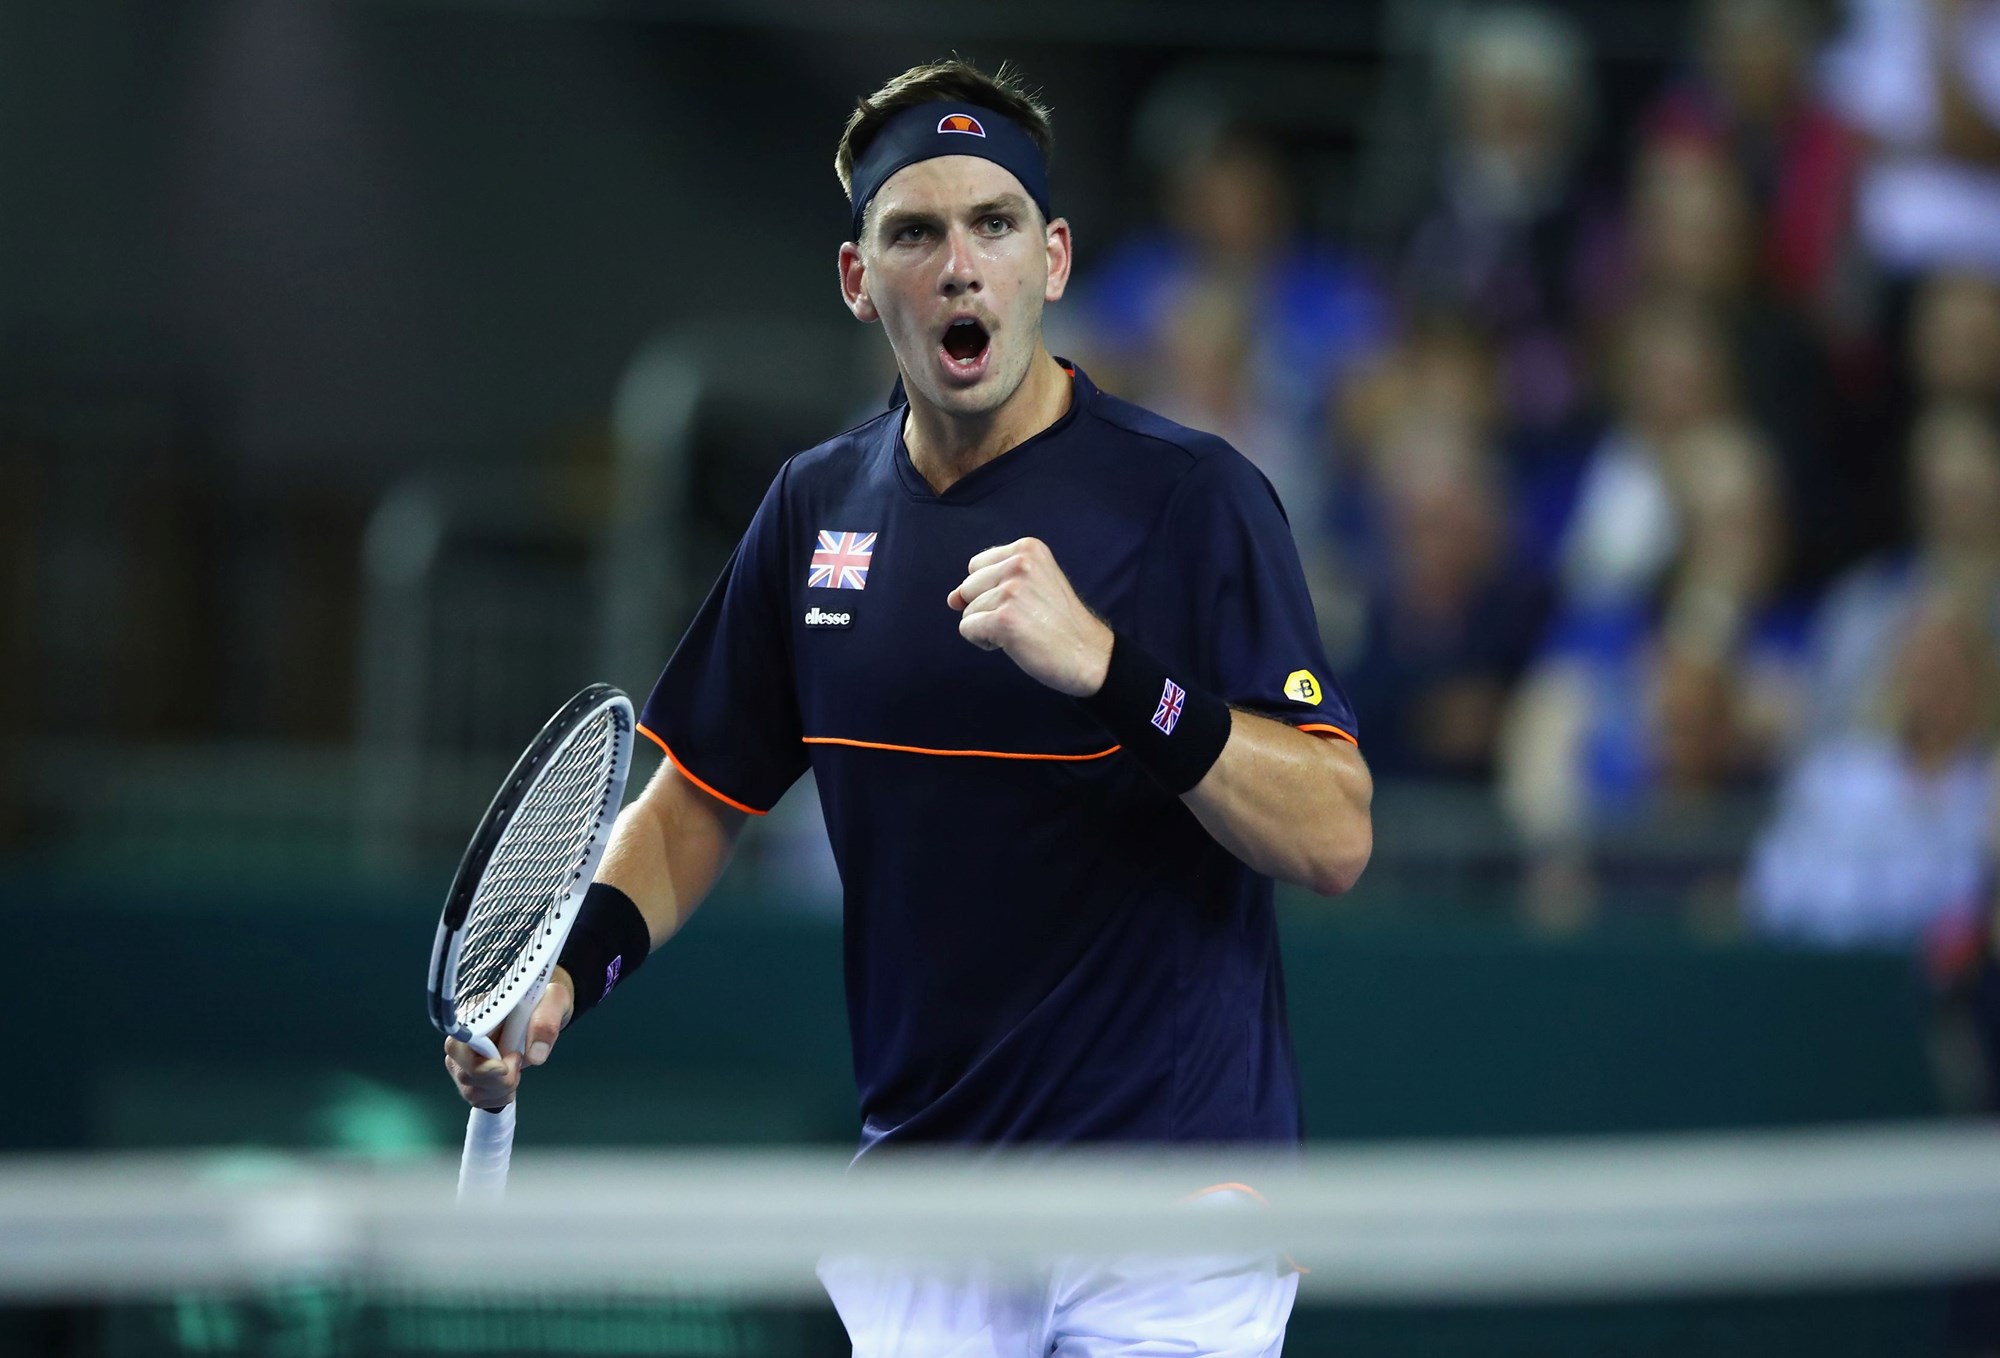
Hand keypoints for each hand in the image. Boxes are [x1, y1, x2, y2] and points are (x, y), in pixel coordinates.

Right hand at [442, 967, 575, 1111]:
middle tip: (519, 1060)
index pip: (457, 1044)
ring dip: (502, 1089)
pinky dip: (500, 1097)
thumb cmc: (544, 1000)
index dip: (477, 1062)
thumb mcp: (554, 1000)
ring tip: (518, 1067)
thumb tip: (535, 1056)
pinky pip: (478, 1099)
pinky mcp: (471, 1077)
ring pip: (471, 1090)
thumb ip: (545, 1021)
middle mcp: (462, 1038)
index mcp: (475, 1014)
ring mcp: (463, 1060)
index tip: (503, 1066)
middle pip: (464, 1073)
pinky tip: (512, 1079)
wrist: (544, 1012)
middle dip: (498, 1079)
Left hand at [947, 538, 1113, 696]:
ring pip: (967, 611)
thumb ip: (990, 584)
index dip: (991, 590)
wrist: (1088, 654)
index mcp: (1028, 548)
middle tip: (1025, 618)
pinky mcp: (1004, 619)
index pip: (976, 566)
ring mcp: (1011, 591)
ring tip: (1023, 630)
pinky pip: (968, 629)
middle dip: (987, 608)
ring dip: (989, 627)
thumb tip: (951, 599)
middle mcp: (1019, 563)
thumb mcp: (1032, 586)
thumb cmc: (1059, 623)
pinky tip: (1014, 643)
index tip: (1023, 602)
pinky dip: (985, 641)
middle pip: (968, 587)